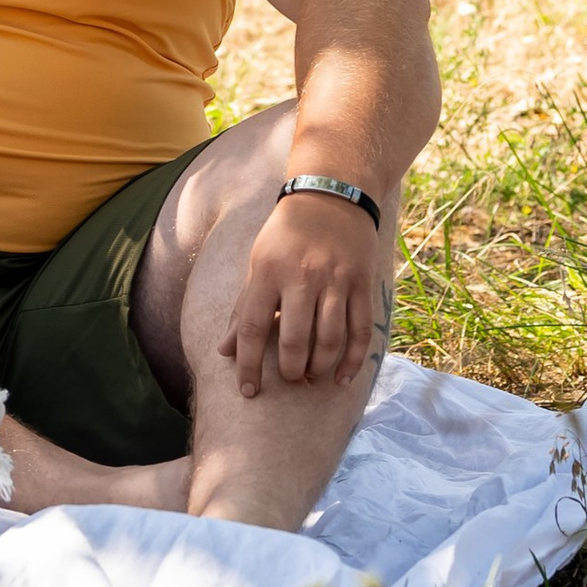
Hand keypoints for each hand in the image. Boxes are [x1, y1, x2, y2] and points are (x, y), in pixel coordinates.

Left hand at [220, 192, 386, 397]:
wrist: (331, 195)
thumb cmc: (286, 235)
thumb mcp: (257, 262)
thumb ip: (243, 308)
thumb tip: (224, 351)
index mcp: (268, 271)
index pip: (251, 327)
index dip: (248, 365)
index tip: (248, 391)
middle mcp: (302, 276)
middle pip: (294, 340)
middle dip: (289, 370)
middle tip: (289, 378)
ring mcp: (335, 281)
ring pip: (329, 341)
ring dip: (318, 368)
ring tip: (310, 377)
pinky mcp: (362, 284)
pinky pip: (359, 332)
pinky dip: (351, 361)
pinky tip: (340, 378)